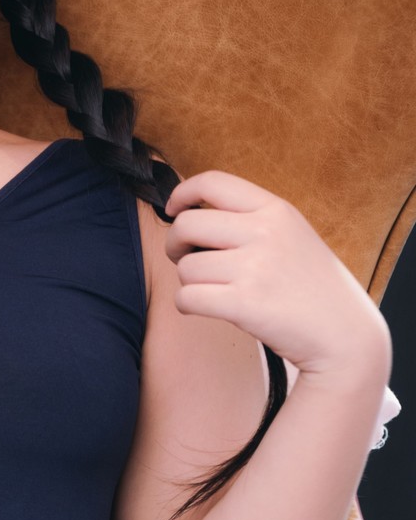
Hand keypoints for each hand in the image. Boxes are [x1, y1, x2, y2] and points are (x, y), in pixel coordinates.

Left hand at [164, 170, 390, 389]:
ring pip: (185, 267)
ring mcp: (255, 268)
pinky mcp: (244, 303)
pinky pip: (186, 297)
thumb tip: (189, 214)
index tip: (173, 209)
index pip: (212, 182)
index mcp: (276, 210)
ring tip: (214, 290)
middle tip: (185, 259)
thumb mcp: (292, 236)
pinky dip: (187, 305)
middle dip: (175, 244)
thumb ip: (250, 220)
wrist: (345, 337)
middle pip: (186, 225)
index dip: (181, 193)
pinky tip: (205, 308)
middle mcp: (265, 233)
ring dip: (189, 282)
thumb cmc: (312, 289)